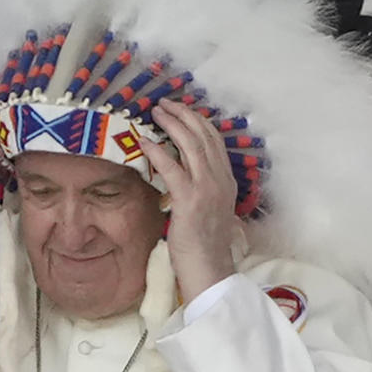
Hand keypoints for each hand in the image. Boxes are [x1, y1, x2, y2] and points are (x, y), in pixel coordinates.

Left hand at [140, 99, 238, 303]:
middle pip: (203, 135)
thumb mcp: (210, 207)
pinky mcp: (189, 200)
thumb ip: (203, 185)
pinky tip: (144, 141)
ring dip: (171, 124)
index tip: (180, 109)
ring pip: (190, 145)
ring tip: (155, 113)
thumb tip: (184, 169)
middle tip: (163, 104)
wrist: (209, 268)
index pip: (214, 140)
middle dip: (183, 114)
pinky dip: (157, 151)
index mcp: (226, 180)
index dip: (197, 120)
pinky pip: (171, 167)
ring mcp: (206, 188)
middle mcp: (220, 179)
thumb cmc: (205, 242)